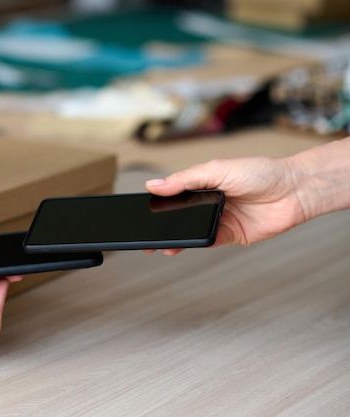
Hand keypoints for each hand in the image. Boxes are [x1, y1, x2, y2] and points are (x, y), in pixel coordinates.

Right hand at [145, 156, 308, 254]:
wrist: (294, 190)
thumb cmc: (260, 172)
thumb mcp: (216, 169)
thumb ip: (184, 180)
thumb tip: (154, 185)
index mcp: (202, 183)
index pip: (173, 195)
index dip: (157, 203)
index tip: (140, 211)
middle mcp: (208, 202)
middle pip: (179, 216)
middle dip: (162, 226)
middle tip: (145, 235)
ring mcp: (218, 219)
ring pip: (190, 231)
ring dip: (175, 239)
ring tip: (160, 245)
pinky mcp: (230, 235)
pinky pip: (207, 241)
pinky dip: (195, 244)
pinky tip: (183, 245)